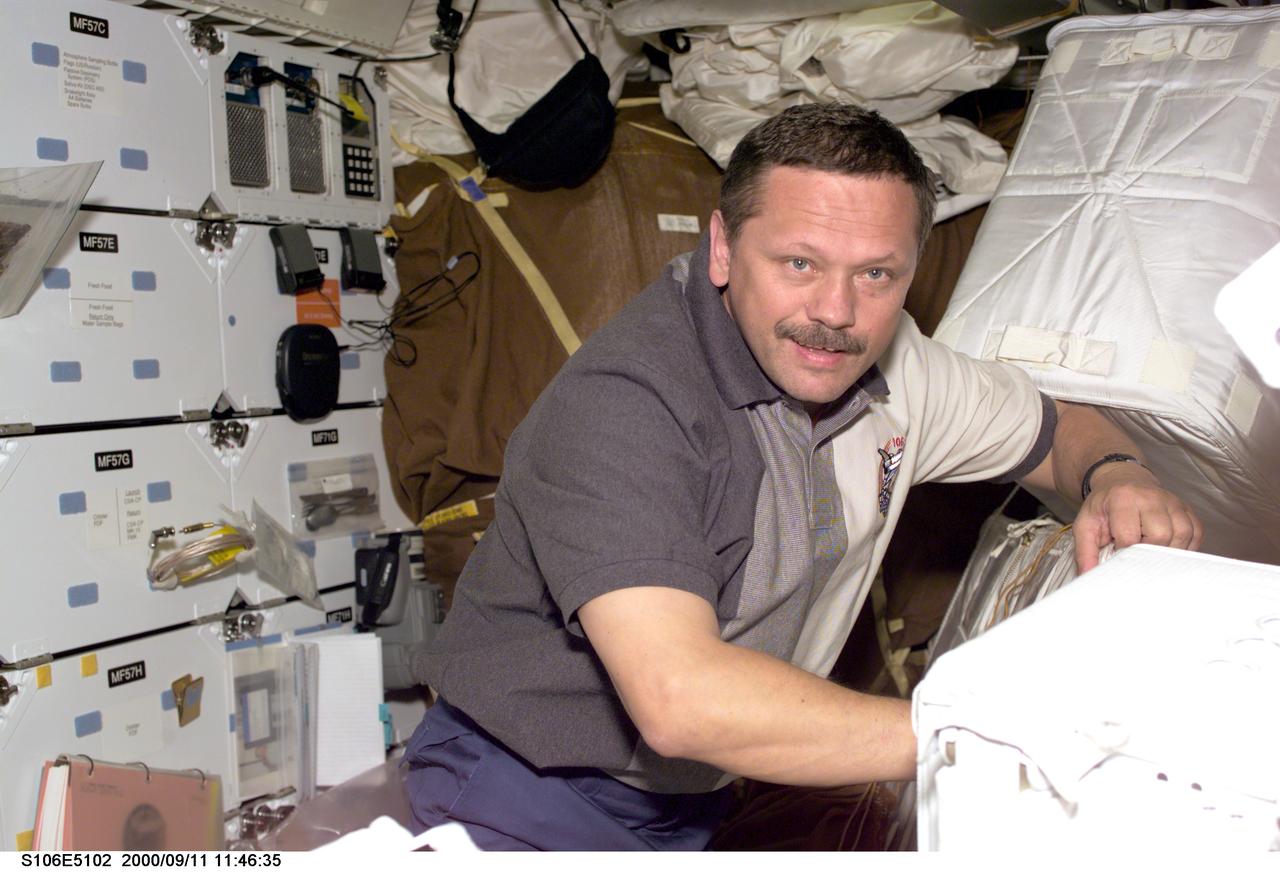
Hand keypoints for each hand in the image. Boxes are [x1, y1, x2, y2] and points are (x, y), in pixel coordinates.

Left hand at [1072, 463, 1202, 572]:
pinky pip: (1196, 532)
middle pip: (1161, 536)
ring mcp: (1172, 501)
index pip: (1130, 536)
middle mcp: (1151, 497)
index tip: (1118, 555)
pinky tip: (1169, 549)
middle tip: (1136, 554)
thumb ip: (1084, 551)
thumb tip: (1088, 576)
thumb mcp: (1085, 525)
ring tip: (1151, 553)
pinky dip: (1186, 546)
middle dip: (1148, 552)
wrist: (1121, 481)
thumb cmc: (1104, 506)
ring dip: (1169, 551)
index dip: (1124, 553)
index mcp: (1123, 499)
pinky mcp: (1186, 508)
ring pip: (1182, 534)